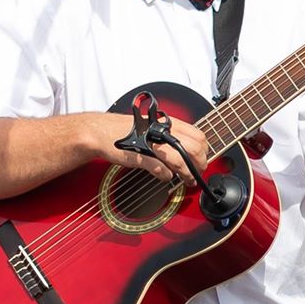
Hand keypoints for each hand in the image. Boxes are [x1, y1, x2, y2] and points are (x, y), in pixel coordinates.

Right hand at [93, 110, 208, 184]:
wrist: (100, 131)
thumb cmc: (126, 131)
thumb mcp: (154, 128)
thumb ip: (172, 137)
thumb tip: (189, 151)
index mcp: (169, 123)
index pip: (199, 136)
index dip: (204, 151)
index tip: (202, 159)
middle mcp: (163, 131)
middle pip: (195, 148)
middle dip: (200, 164)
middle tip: (197, 173)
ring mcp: (152, 143)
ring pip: (182, 159)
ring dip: (188, 174)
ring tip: (187, 180)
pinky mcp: (140, 155)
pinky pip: (161, 168)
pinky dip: (166, 175)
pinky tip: (165, 177)